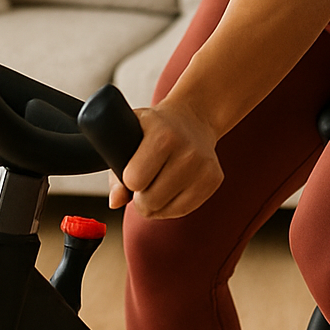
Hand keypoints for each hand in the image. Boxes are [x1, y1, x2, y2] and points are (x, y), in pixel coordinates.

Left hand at [108, 98, 223, 218]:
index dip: (128, 179)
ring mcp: (204, 166)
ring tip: (158, 182)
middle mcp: (187, 151)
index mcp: (163, 135)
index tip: (132, 169)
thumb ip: (116, 169)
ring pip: (165, 210)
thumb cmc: (154, 129)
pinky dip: (172, 206)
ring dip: (155, 204)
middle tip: (144, 180)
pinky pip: (183, 211)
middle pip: (149, 201)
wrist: (192, 119)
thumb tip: (115, 201)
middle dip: (140, 197)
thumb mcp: (128, 135)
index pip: (134, 180)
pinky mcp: (215, 180)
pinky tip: (172, 187)